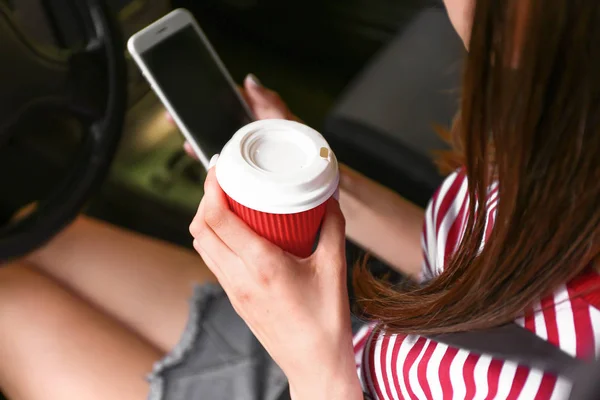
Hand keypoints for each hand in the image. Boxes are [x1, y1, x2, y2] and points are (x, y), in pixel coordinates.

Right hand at [180, 74, 298, 158]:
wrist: (322, 177)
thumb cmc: (309, 147)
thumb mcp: (288, 121)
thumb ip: (271, 102)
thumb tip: (250, 79)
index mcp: (257, 114)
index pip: (228, 99)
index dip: (206, 94)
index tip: (187, 92)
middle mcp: (248, 131)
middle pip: (215, 120)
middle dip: (193, 117)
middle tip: (173, 116)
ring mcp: (245, 150)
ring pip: (215, 141)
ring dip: (197, 138)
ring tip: (186, 139)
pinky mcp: (244, 169)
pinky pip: (222, 162)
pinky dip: (208, 158)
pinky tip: (197, 155)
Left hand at [189, 169, 361, 399]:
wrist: (313, 362)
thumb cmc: (324, 321)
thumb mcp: (333, 268)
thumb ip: (332, 228)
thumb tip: (329, 201)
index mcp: (262, 265)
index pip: (217, 219)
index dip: (210, 188)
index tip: (218, 169)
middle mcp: (240, 276)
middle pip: (201, 228)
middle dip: (205, 199)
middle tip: (222, 181)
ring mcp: (233, 289)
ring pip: (202, 246)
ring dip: (207, 220)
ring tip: (227, 202)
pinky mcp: (235, 298)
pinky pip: (213, 261)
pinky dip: (215, 239)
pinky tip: (236, 233)